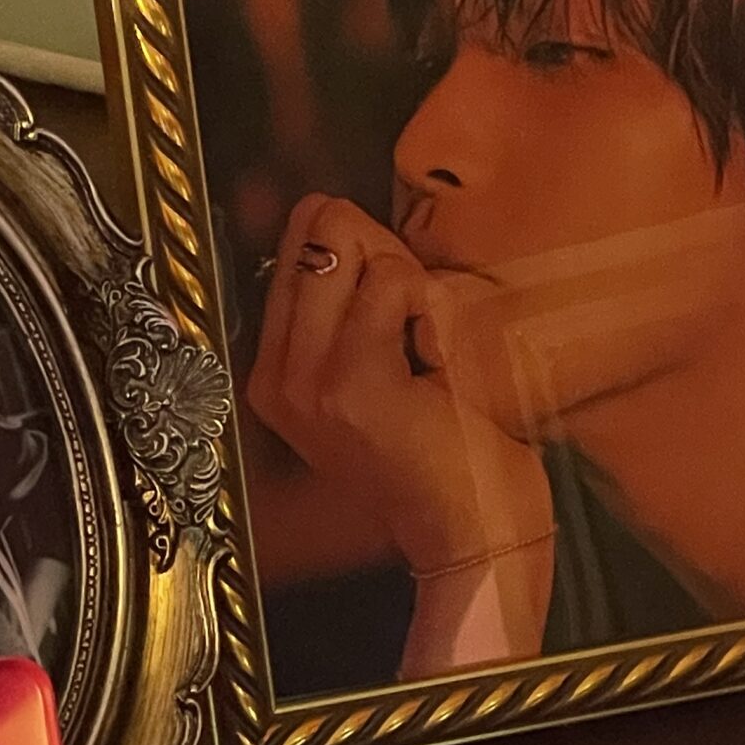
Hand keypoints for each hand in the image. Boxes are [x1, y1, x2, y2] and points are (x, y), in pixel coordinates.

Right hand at [247, 195, 552, 583]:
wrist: (471, 535)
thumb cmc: (446, 451)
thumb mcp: (382, 361)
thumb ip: (352, 291)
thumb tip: (334, 208)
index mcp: (274, 369)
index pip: (303, 235)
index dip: (369, 254)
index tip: (394, 327)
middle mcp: (276, 376)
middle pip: (324, 226)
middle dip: (389, 262)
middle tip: (416, 343)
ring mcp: (308, 382)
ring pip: (364, 250)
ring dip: (421, 294)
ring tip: (429, 365)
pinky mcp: (352, 385)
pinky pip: (401, 282)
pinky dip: (441, 315)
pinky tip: (441, 376)